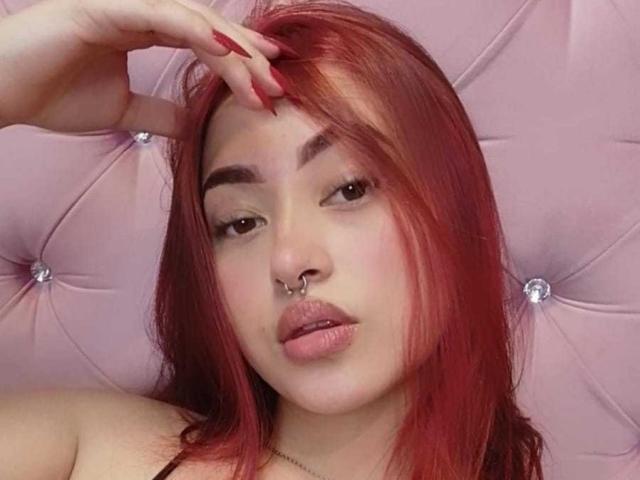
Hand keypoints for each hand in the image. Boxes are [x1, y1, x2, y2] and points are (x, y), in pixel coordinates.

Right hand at [0, 0, 289, 137]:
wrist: (2, 92)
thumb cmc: (51, 94)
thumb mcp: (122, 109)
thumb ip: (160, 111)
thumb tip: (194, 123)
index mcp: (142, 30)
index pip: (204, 40)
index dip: (239, 60)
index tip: (269, 86)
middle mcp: (139, 11)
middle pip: (208, 27)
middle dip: (248, 55)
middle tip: (280, 82)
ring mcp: (123, 4)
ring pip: (195, 19)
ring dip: (233, 48)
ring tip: (264, 78)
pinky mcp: (105, 7)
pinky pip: (164, 14)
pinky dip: (199, 30)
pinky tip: (228, 51)